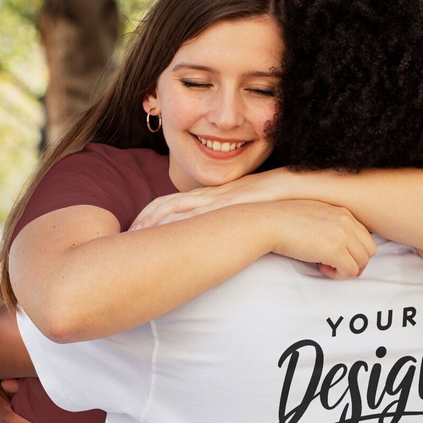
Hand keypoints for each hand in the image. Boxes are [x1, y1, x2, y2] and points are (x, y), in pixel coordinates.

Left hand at [129, 170, 281, 230]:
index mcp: (213, 193)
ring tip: (135, 237)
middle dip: (145, 218)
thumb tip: (222, 237)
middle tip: (126, 234)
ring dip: (155, 223)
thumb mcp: (248, 208)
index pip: (174, 200)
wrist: (296, 185)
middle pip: (168, 203)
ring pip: (178, 209)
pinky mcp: (229, 205)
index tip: (136, 226)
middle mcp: (211, 194)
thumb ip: (232, 218)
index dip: (152, 212)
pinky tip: (165, 236)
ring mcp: (218, 199)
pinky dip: (178, 225)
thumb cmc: (277, 198)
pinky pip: (198, 216)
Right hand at [264, 200, 375, 278]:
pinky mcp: (335, 250)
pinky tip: (321, 267)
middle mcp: (346, 220)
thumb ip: (328, 223)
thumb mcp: (312, 213)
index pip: (364, 235)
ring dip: (346, 268)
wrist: (268, 223)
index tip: (334, 253)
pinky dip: (339, 275)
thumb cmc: (282, 220)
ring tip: (326, 265)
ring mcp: (342, 235)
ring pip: (363, 261)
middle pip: (369, 249)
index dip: (353, 249)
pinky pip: (350, 270)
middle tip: (334, 264)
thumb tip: (334, 244)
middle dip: (355, 261)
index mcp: (342, 211)